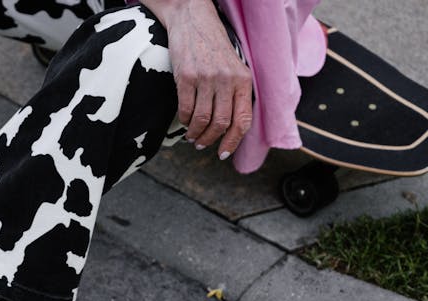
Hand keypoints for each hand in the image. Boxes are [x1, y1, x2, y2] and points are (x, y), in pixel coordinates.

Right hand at [141, 0, 252, 159]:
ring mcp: (206, 78)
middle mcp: (227, 80)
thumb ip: (235, 93)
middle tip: (202, 145)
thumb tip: (230, 127)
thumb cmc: (213, 47)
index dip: (233, 141)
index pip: (243, 119)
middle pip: (221, 123)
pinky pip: (185, 109)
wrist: (193, 20)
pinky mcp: (186, 77)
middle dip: (210, 139)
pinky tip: (184, 121)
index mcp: (244, 80)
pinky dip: (184, 120)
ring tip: (191, 137)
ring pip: (202, 119)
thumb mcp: (233, 67)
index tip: (223, 153)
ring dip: (195, 133)